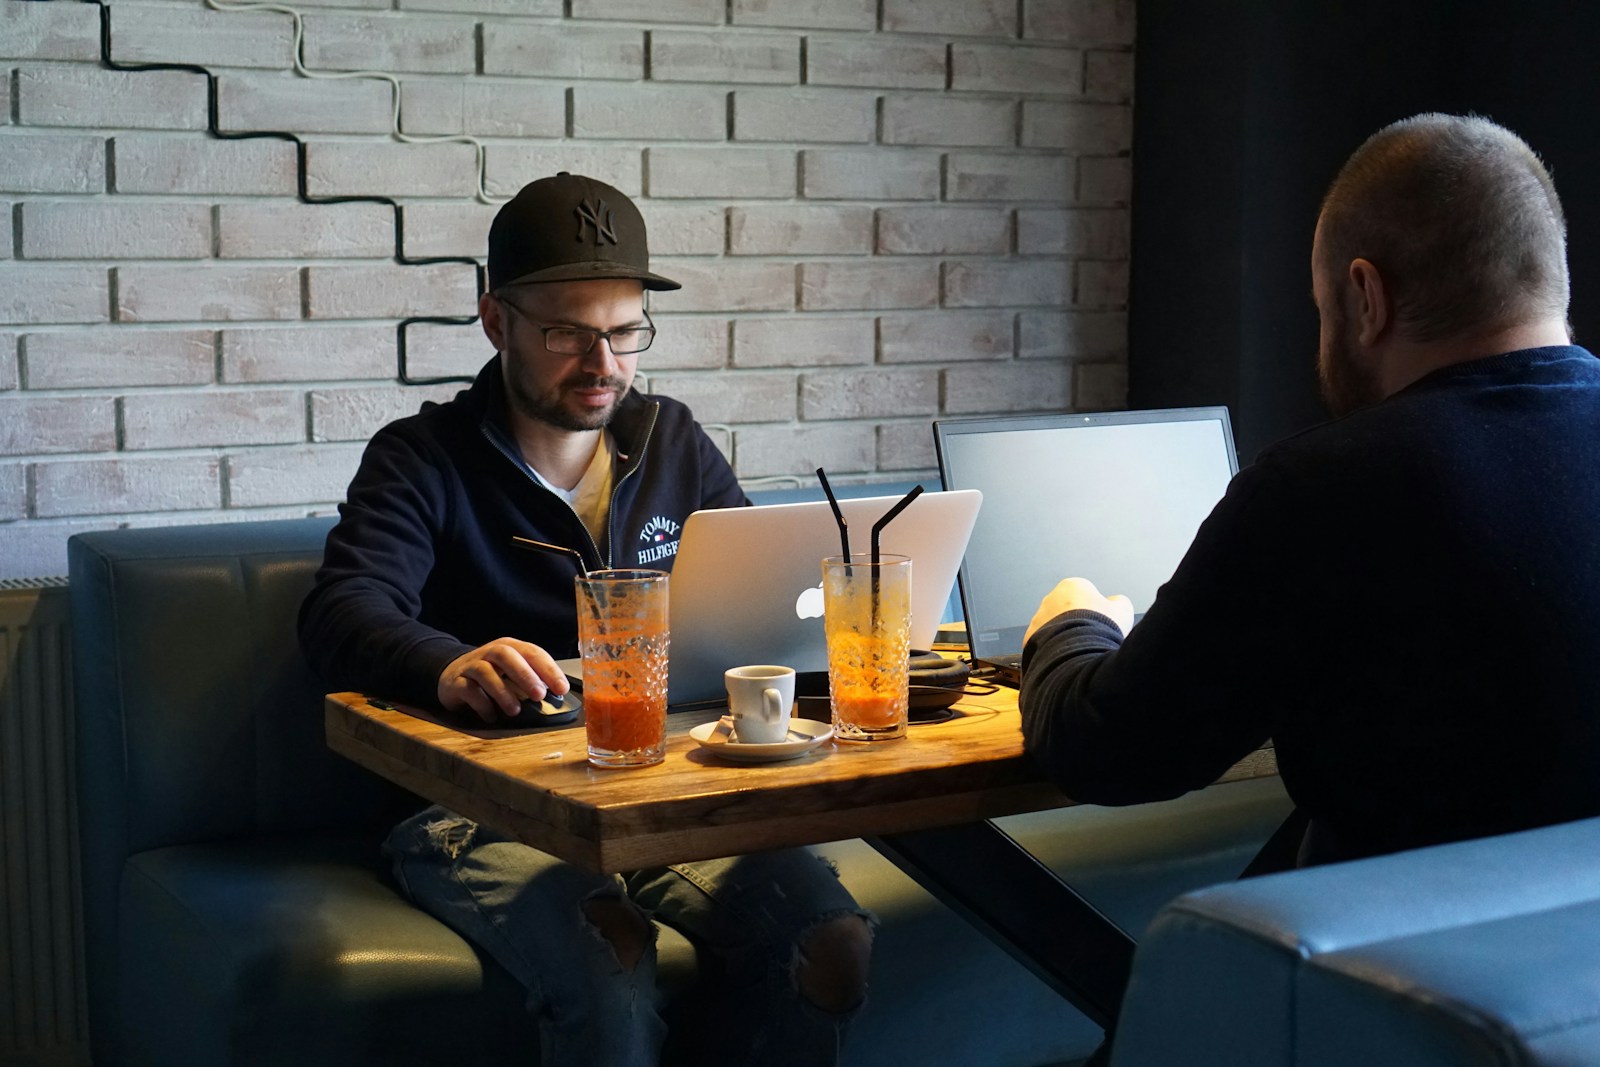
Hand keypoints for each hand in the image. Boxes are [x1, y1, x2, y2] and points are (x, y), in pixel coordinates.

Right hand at [437, 638, 567, 722]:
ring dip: (502, 691)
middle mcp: (490, 653)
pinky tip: (491, 716)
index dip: (548, 669)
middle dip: (525, 675)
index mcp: (509, 647)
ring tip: (515, 710)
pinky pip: (468, 690)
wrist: (451, 675)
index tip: (561, 688)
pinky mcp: (456, 682)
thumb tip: (555, 696)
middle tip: (539, 695)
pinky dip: (481, 704)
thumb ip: (531, 679)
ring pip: (486, 672)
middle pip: (508, 655)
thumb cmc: (490, 675)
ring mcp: (471, 665)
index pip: (532, 652)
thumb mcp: (511, 672)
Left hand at [1025, 577, 1135, 643]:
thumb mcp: (1122, 610)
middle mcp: (1050, 599)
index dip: (1096, 612)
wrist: (1079, 653)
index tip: (1102, 625)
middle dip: (1077, 624)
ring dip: (1063, 637)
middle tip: (1091, 639)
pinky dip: (1052, 651)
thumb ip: (1118, 602)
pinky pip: (1043, 644)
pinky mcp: (1030, 639)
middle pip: (1067, 612)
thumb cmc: (1100, 629)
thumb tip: (1116, 602)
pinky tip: (1066, 659)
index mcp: (1072, 586)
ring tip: (1079, 652)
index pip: (1085, 596)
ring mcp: (1037, 618)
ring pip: (1053, 628)